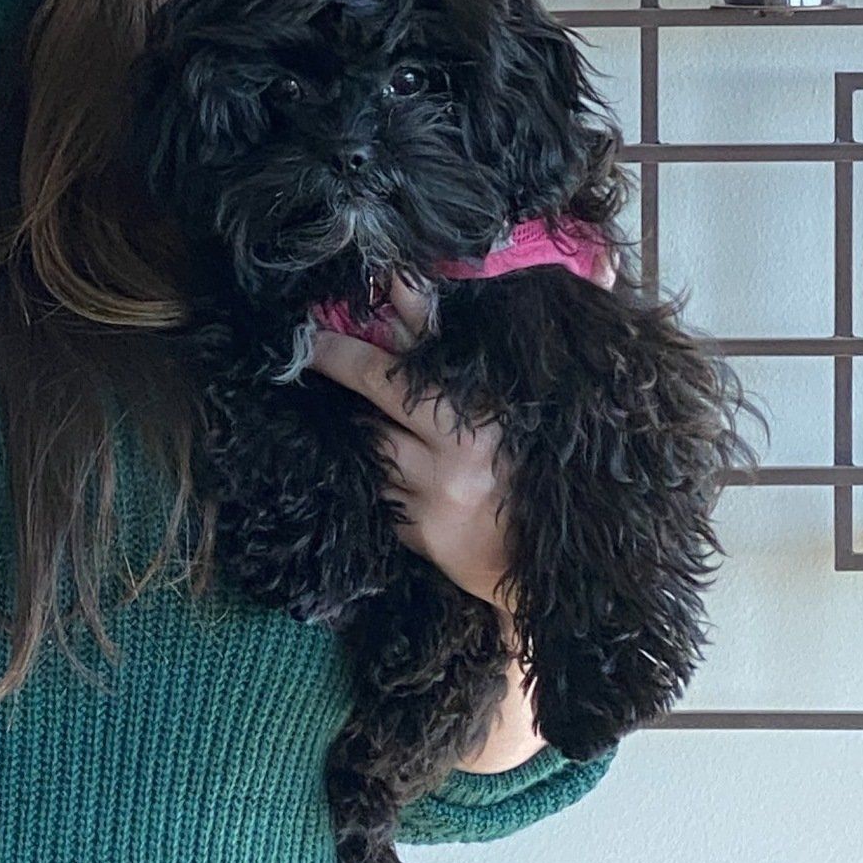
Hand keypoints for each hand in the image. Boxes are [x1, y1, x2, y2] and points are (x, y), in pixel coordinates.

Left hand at [306, 262, 618, 771]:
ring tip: (322, 394)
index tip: (378, 278)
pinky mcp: (418, 530)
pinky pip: (376, 490)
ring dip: (351, 420)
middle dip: (342, 357)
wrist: (553, 584)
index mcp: (498, 413)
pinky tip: (348, 458)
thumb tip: (555, 279)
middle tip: (308, 339)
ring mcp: (436, 490)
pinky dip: (365, 471)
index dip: (408, 308)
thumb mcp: (539, 420)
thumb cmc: (549, 488)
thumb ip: (518, 359)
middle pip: (385, 386)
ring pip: (371, 440)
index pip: (444, 344)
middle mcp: (464, 447)